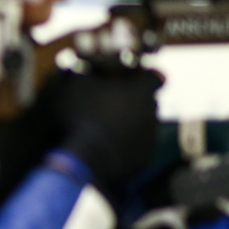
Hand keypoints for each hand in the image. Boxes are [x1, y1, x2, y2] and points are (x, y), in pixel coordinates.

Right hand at [51, 66, 162, 193]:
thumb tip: (81, 70)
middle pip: (150, 102)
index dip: (143, 77)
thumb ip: (83, 73)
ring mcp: (149, 138)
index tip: (131, 80)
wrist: (82, 159)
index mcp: (140, 91)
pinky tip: (106, 147)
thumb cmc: (78, 116)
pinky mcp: (143, 159)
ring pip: (145, 126)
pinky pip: (138, 148)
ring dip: (130, 124)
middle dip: (136, 102)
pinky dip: (126, 146)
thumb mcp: (73, 86)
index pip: (156, 77)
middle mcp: (151, 113)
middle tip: (113, 105)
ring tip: (105, 129)